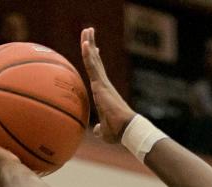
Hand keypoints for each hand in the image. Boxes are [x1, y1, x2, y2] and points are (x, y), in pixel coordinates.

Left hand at [81, 27, 134, 143]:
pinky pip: (92, 66)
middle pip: (96, 61)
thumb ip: (99, 129)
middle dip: (92, 45)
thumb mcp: (105, 131)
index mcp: (103, 93)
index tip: (95, 49)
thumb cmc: (118, 132)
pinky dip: (88, 54)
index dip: (95, 61)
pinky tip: (85, 42)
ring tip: (87, 29)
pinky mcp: (101, 84)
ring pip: (93, 59)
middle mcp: (103, 85)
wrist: (126, 129)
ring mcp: (102, 83)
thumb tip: (96, 131)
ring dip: (89, 43)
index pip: (98, 73)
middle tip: (89, 31)